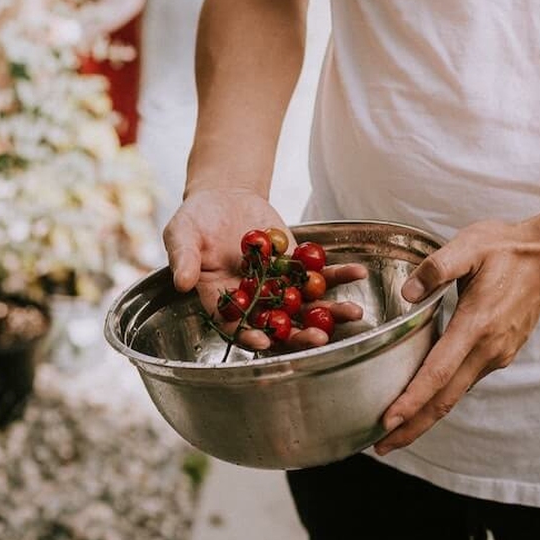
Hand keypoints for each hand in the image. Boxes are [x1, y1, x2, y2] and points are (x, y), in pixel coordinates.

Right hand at [163, 187, 366, 351]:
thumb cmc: (195, 220)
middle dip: (300, 334)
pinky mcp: (297, 265)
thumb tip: (182, 282)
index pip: (235, 325)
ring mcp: (278, 284)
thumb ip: (183, 258)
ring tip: (354, 314)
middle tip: (319, 339)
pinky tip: (357, 273)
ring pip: (306, 306)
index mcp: (221, 300)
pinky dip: (339, 274)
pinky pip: (320, 274)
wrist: (223, 198)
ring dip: (331, 312)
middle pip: (278, 325)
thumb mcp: (182, 234)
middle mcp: (253, 299)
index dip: (249, 335)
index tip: (265, 340)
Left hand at [375, 218, 539, 454]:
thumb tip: (408, 294)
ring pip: (456, 394)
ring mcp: (498, 354)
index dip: (411, 400)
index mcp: (477, 324)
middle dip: (412, 426)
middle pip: (446, 399)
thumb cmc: (507, 248)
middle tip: (381, 445)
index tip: (387, 420)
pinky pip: (467, 381)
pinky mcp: (501, 354)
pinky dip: (443, 397)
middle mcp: (489, 348)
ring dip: (426, 415)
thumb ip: (436, 267)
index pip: (438, 372)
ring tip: (395, 430)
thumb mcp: (470, 245)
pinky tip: (425, 399)